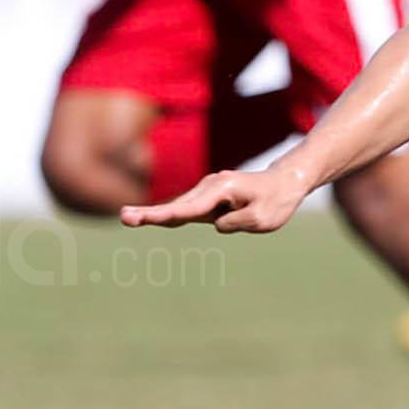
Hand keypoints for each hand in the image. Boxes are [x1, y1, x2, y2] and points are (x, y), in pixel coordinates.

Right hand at [121, 165, 310, 234]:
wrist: (285, 182)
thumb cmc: (276, 201)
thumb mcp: (262, 219)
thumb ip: (235, 223)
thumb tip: (215, 226)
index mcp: (222, 189)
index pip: (190, 209)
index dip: (165, 216)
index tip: (146, 219)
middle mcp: (210, 186)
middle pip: (176, 206)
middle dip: (149, 213)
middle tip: (123, 218)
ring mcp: (207, 190)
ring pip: (179, 207)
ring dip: (153, 214)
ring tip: (127, 218)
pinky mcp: (208, 198)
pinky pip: (187, 209)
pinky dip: (168, 215)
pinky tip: (144, 217)